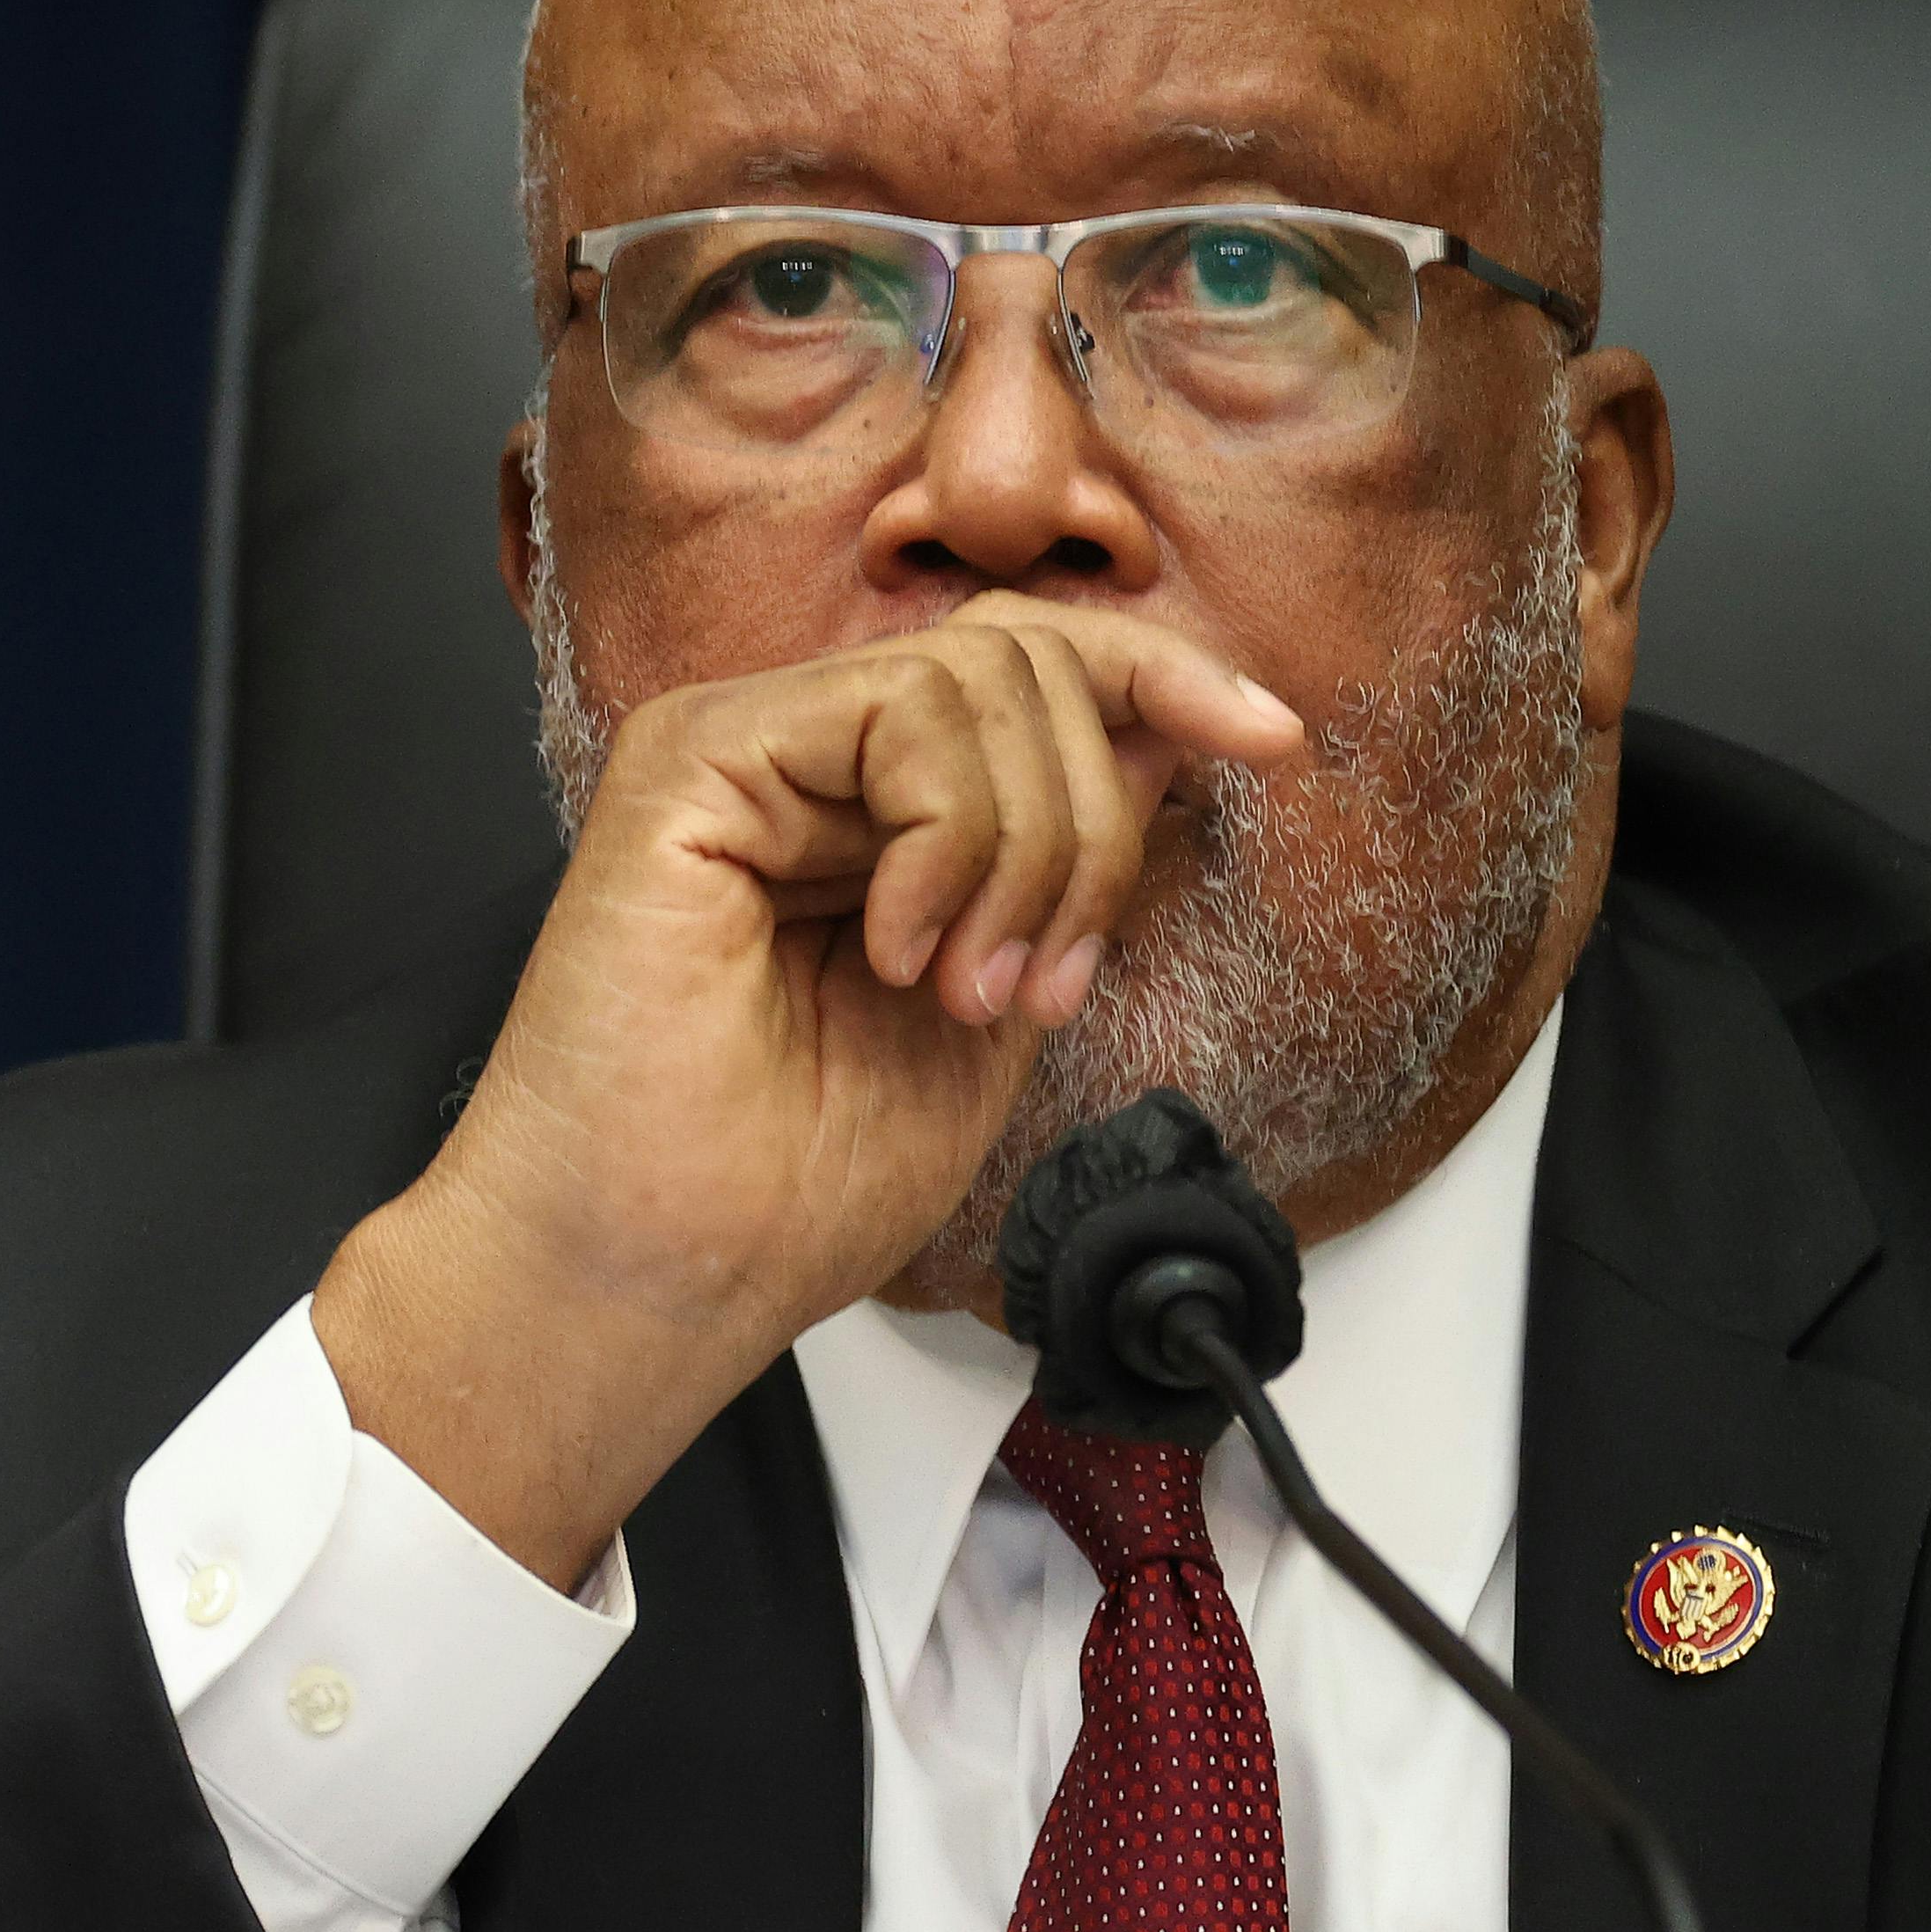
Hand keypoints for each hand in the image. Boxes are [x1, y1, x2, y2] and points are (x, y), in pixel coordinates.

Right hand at [312, 596, 1305, 1585]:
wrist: (660, 1273)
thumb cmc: (783, 1186)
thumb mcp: (1000, 999)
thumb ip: (1062, 865)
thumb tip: (1160, 741)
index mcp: (868, 807)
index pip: (1033, 664)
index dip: (1163, 677)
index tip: (1270, 739)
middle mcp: (804, 757)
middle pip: (1030, 659)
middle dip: (1092, 828)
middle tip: (1042, 985)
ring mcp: (747, 746)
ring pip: (984, 673)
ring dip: (1030, 852)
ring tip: (970, 990)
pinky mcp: (696, 757)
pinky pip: (902, 712)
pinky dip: (952, 840)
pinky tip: (902, 953)